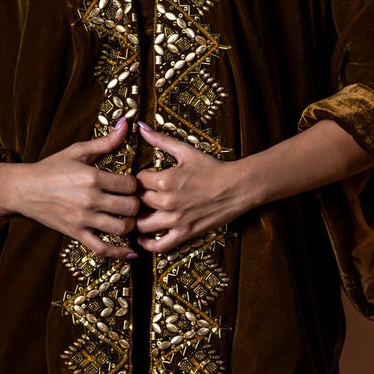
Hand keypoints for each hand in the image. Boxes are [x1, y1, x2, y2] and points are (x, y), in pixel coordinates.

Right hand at [0, 117, 139, 259]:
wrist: (23, 189)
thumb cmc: (51, 167)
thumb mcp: (77, 151)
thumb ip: (105, 142)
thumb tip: (126, 124)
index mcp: (93, 177)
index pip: (129, 185)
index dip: (136, 185)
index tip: (132, 184)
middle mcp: (90, 199)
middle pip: (130, 207)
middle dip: (136, 204)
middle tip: (134, 201)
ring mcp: (83, 219)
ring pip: (121, 228)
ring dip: (131, 225)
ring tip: (129, 218)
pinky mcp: (76, 233)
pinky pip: (102, 248)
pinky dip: (118, 253)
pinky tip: (130, 253)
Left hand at [133, 120, 246, 253]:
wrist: (237, 187)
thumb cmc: (212, 168)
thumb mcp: (186, 151)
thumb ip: (161, 140)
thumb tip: (142, 128)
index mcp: (165, 180)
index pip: (137, 181)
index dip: (138, 179)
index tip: (143, 178)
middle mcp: (167, 202)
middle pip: (137, 202)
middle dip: (136, 198)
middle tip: (139, 195)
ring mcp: (175, 220)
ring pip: (142, 224)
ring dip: (137, 219)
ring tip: (138, 214)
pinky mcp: (185, 233)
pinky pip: (160, 245)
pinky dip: (147, 244)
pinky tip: (142, 238)